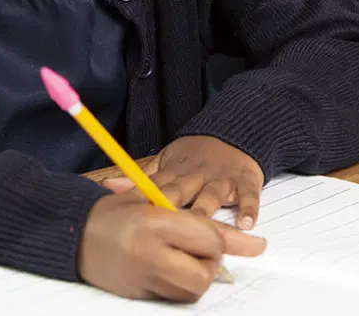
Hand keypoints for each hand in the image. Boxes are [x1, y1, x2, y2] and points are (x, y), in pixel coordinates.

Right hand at [77, 191, 266, 301]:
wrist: (75, 232)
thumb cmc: (117, 211)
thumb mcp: (156, 200)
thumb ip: (196, 213)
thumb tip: (246, 239)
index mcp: (155, 223)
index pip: (209, 240)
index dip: (216, 239)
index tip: (211, 236)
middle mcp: (149, 254)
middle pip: (203, 275)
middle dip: (210, 265)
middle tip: (202, 254)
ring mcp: (142, 278)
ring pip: (191, 291)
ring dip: (196, 277)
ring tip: (185, 260)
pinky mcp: (137, 294)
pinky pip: (172, 296)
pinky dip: (178, 285)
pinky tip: (169, 268)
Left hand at [102, 136, 264, 229]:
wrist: (234, 131)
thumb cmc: (197, 154)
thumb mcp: (167, 160)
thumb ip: (142, 177)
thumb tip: (109, 186)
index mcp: (176, 172)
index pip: (156, 187)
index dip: (143, 201)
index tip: (130, 216)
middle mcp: (197, 175)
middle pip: (182, 192)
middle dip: (171, 207)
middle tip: (162, 225)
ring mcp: (222, 178)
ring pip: (213, 195)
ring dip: (207, 208)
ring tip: (203, 227)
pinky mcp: (246, 180)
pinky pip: (249, 195)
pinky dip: (249, 208)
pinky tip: (247, 223)